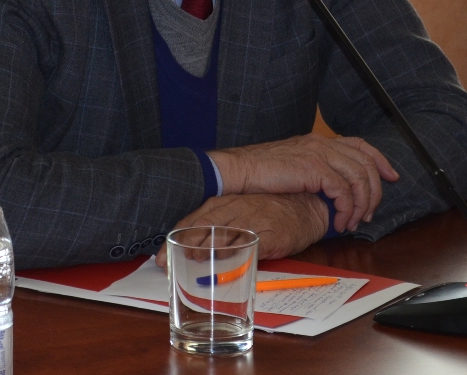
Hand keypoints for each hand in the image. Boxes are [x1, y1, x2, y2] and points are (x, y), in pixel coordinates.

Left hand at [154, 193, 328, 268]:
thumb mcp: (240, 213)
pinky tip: (224, 258)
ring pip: (224, 233)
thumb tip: (194, 250)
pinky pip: (250, 242)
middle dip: (183, 245)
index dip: (176, 238)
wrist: (306, 206)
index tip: (160, 256)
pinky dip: (236, 250)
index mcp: (224, 204)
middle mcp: (235, 209)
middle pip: (204, 227)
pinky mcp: (270, 233)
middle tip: (167, 262)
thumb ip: (220, 228)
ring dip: (205, 247)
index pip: (194, 220)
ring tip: (191, 259)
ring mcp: (252, 220)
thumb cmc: (269, 211)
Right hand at [209, 133, 398, 232]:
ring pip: (359, 178)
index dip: (379, 159)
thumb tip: (330, 191)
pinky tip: (339, 222)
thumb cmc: (260, 173)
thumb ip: (313, 171)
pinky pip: (344, 191)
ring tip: (352, 222)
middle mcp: (321, 143)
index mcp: (317, 141)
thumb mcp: (292, 166)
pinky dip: (347, 210)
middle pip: (365, 162)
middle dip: (375, 191)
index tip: (391, 176)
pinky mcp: (314, 168)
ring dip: (361, 205)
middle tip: (370, 213)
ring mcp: (318, 154)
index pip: (359, 144)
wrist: (240, 170)